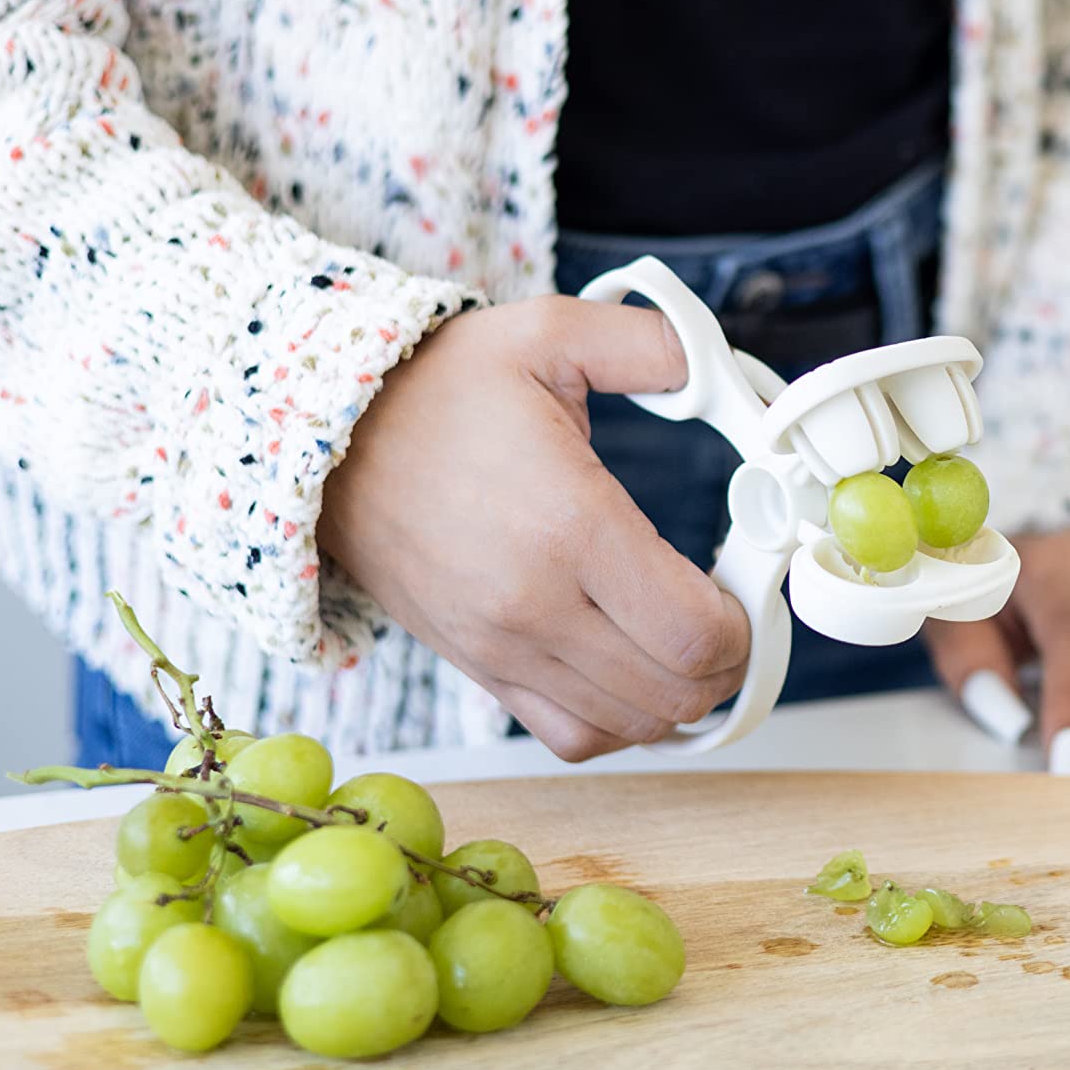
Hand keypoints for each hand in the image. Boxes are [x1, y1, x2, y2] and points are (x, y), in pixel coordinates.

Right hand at [322, 299, 751, 760]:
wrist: (325, 439)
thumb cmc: (439, 388)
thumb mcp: (551, 332)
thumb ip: (657, 345)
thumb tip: (726, 374)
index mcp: (569, 525)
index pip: (692, 633)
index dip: (743, 623)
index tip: (744, 582)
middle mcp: (535, 605)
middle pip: (676, 693)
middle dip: (727, 660)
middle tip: (729, 609)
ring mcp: (503, 649)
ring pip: (632, 727)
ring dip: (681, 694)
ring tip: (685, 635)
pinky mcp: (479, 670)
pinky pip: (572, 737)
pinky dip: (620, 721)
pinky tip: (632, 669)